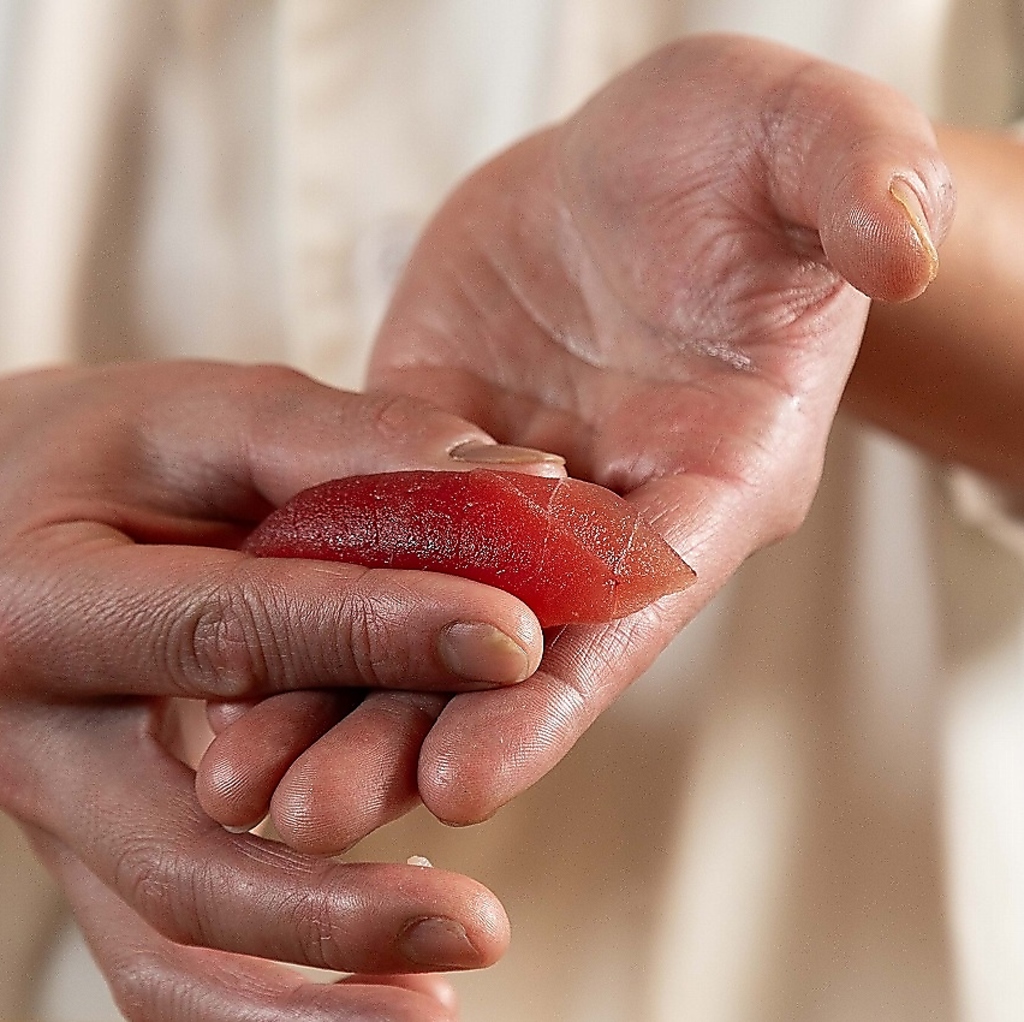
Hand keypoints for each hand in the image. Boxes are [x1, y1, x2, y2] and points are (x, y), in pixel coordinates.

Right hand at [0, 361, 562, 1018]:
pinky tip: (388, 993)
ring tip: (436, 1004)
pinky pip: (170, 951)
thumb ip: (350, 442)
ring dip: (302, 995)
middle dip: (333, 903)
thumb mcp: (211, 416)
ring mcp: (60, 816)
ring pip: (165, 945)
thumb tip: (517, 480)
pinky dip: (269, 995)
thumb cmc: (110, 454)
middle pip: (178, 856)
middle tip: (482, 924)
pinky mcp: (101, 847)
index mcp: (43, 601)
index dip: (376, 634)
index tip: (515, 638)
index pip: (227, 632)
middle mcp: (35, 739)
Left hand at [202, 34, 954, 833]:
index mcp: (722, 457)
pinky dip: (306, 593)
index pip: (644, 590)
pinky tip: (227, 661)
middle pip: (525, 641)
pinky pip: (367, 530)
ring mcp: (518, 490)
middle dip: (423, 728)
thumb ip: (858, 183)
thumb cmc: (742, 154)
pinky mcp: (435, 451)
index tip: (464, 774)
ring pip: (432, 609)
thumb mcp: (811, 138)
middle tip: (316, 821)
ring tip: (244, 786)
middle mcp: (618, 506)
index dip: (558, 686)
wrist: (643, 169)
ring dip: (342, 698)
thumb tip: (902, 242)